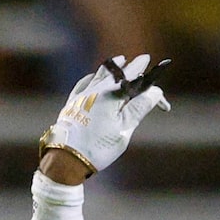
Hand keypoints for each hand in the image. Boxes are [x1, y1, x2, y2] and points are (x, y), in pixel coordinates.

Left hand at [41, 53, 170, 174]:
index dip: (141, 70)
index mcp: (112, 96)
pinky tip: (93, 76)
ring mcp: (82, 96)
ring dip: (112, 67)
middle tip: (140, 60)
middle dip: (130, 67)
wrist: (65, 159)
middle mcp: (96, 91)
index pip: (132, 78)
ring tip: (120, 60)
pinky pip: (83, 84)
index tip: (148, 60)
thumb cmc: (97, 147)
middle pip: (117, 74)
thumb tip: (154, 92)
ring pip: (100, 75)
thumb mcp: (123, 130)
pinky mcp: (72, 104)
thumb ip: (139, 109)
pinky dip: (92, 77)